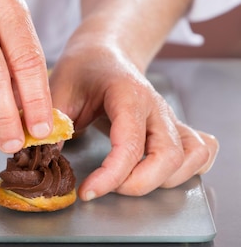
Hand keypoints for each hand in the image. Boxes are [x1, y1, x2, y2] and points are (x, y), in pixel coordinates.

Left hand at [50, 44, 218, 200]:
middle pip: (168, 156)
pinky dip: (188, 169)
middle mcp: (155, 107)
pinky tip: (160, 174)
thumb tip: (45, 155)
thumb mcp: (59, 89)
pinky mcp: (175, 127)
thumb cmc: (81, 71)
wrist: (101, 55)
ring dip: (164, 180)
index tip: (88, 191)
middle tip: (104, 188)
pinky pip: (201, 151)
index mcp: (128, 95)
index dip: (111, 175)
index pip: (130, 144)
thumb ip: (53, 120)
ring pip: (190, 157)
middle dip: (138, 183)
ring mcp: (169, 118)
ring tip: (127, 182)